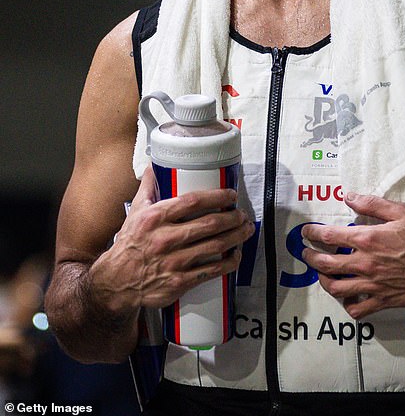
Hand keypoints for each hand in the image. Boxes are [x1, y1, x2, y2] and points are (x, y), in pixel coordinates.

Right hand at [90, 166, 254, 314]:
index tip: (231, 195)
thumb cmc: (130, 244)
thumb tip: (155, 165)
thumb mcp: (135, 211)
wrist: (116, 282)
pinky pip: (211, 271)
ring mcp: (174, 261)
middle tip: (242, 213)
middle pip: (210, 224)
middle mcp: (166, 238)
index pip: (193, 201)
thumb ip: (148, 187)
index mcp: (156, 218)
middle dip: (233, 217)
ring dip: (236, 236)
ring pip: (215, 246)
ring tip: (246, 229)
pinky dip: (229, 263)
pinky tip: (236, 255)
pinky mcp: (179, 281)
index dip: (217, 196)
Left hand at [301, 192, 404, 318]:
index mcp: (369, 238)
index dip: (313, 233)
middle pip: (326, 264)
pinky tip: (347, 296)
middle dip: (311, 257)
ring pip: (336, 289)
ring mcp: (374, 285)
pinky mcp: (384, 301)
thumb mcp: (401, 211)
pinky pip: (357, 309)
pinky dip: (347, 304)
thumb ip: (372, 203)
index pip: (329, 236)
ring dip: (324, 281)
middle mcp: (366, 264)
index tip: (306, 232)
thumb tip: (349, 196)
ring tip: (322, 274)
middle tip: (306, 252)